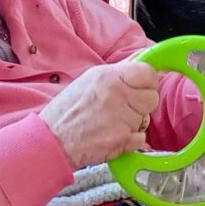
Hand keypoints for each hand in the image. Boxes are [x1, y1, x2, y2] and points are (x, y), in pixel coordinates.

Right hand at [39, 61, 160, 168]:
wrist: (52, 140)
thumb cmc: (68, 110)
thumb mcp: (89, 80)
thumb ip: (117, 73)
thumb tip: (140, 65)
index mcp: (108, 77)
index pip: (148, 73)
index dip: (148, 81)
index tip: (143, 87)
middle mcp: (116, 95)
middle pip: (152, 97)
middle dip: (143, 104)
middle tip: (127, 107)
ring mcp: (120, 118)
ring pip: (146, 118)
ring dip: (134, 122)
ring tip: (113, 122)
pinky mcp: (120, 139)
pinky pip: (141, 137)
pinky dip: (131, 139)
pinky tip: (114, 135)